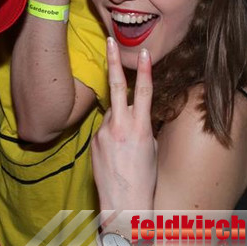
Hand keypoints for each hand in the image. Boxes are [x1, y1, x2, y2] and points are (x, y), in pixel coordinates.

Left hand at [90, 37, 156, 211]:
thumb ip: (144, 126)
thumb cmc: (146, 180)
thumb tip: (139, 115)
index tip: (143, 52)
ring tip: (127, 146)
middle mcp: (120, 126)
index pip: (144, 92)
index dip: (145, 70)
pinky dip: (111, 133)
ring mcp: (103, 132)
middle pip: (116, 86)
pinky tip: (117, 152)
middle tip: (108, 40)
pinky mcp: (93, 140)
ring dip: (119, 119)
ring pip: (112, 113)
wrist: (124, 204)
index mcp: (140, 128)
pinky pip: (104, 128)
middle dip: (113, 62)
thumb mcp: (153, 149)